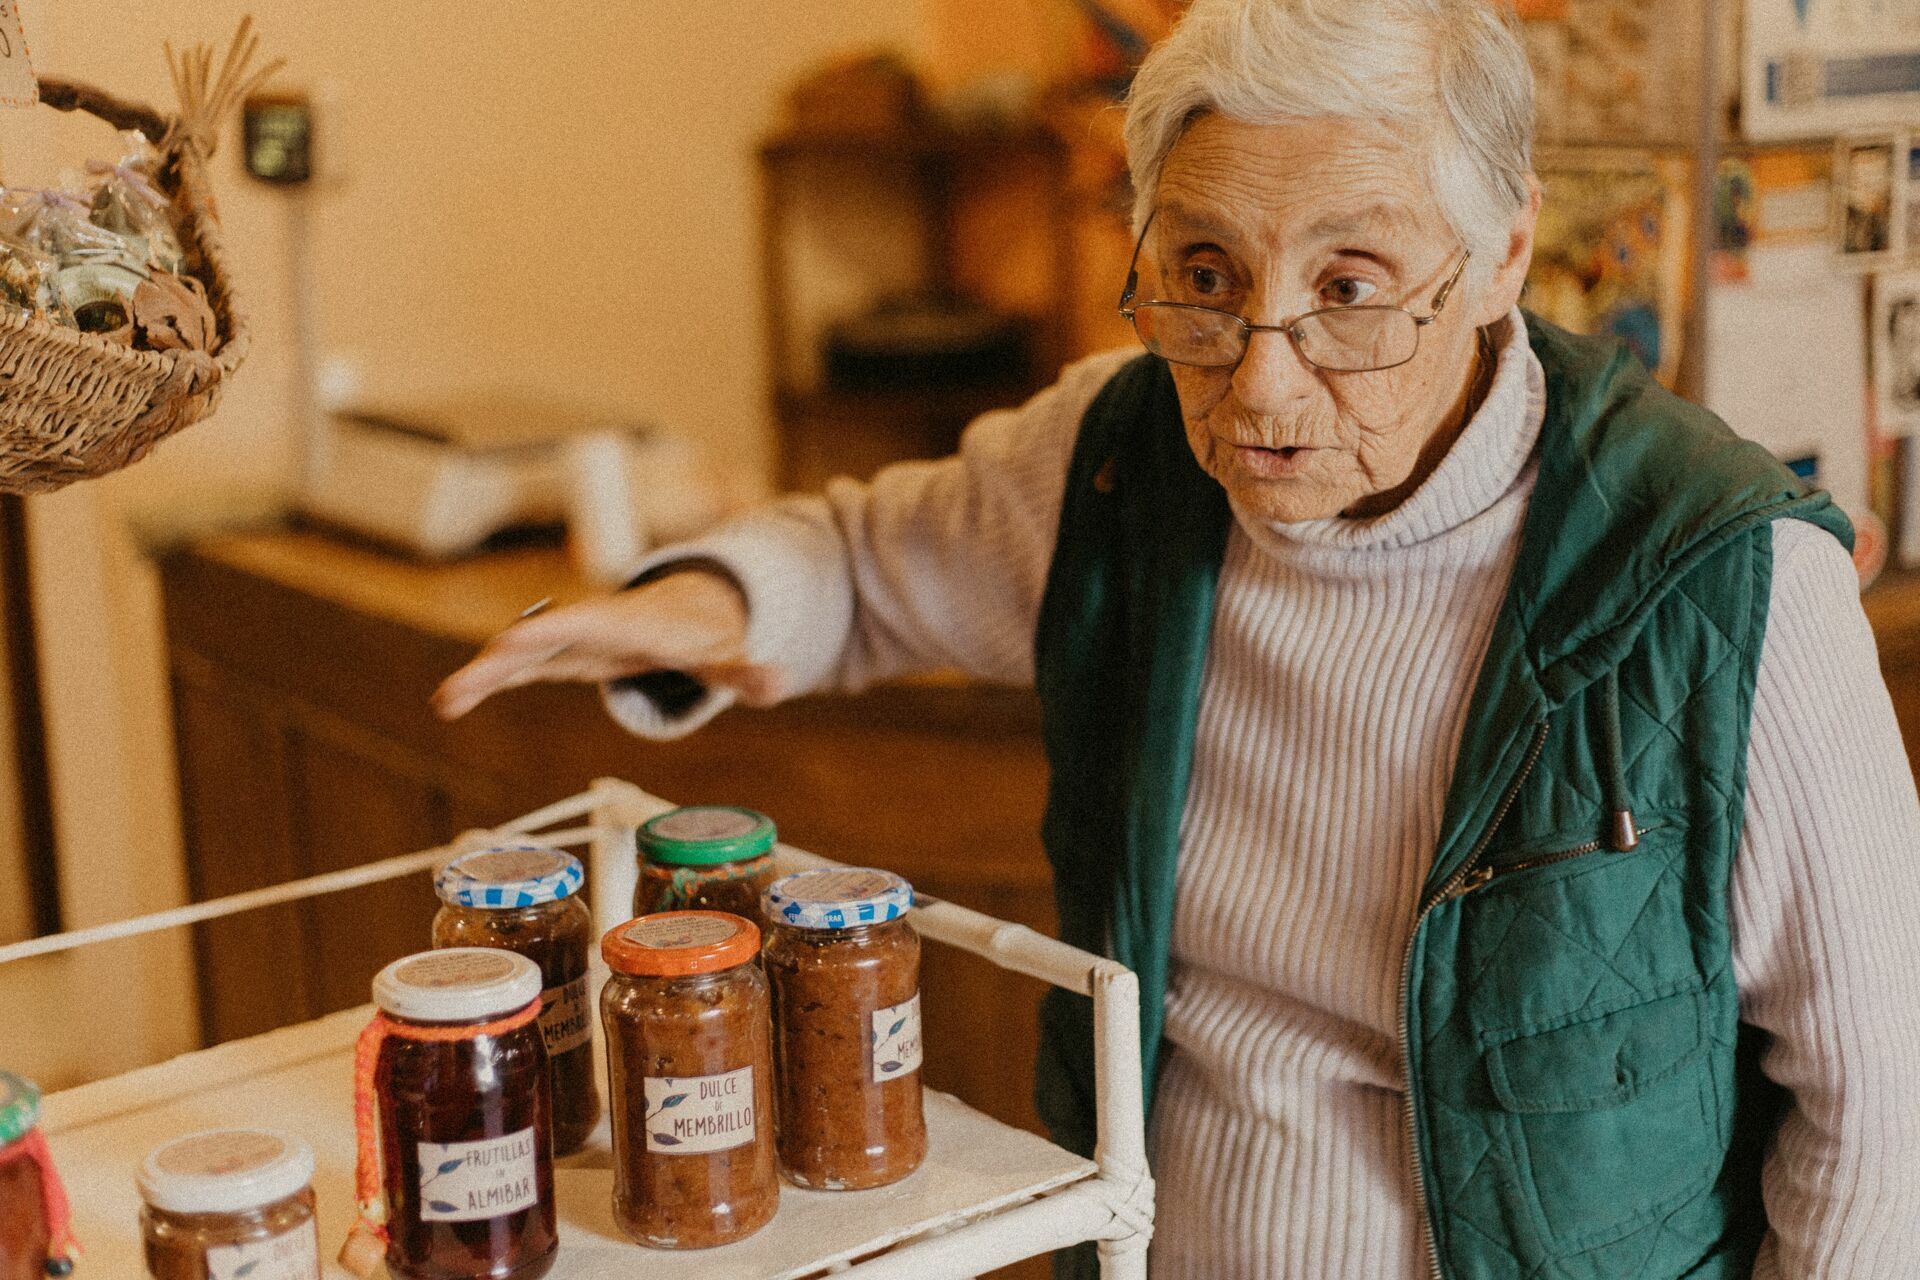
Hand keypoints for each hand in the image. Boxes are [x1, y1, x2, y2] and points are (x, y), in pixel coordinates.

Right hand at [431, 570, 780, 719]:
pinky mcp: (563, 657)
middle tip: (462, 684)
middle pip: (544, 638)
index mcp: (632, 623)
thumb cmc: (707, 633)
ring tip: (444, 702)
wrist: (691, 610)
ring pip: (523, 654)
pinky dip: (488, 682)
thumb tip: (779, 682)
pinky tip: (450, 702)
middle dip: (504, 657)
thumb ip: (748, 673)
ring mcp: (574, 641)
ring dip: (484, 675)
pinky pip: (520, 669)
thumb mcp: (730, 657)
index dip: (553, 632)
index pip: (591, 624)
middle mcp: (594, 626)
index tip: (513, 640)